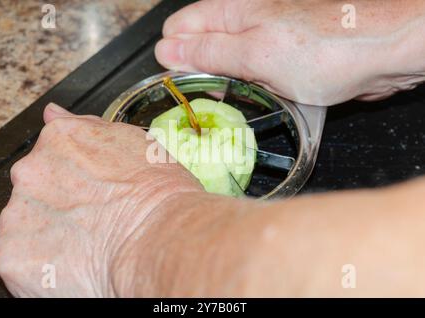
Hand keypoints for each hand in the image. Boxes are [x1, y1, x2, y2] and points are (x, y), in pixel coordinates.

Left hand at [0, 103, 201, 296]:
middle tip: (94, 222)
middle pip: (36, 191)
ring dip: (50, 236)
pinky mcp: (14, 256)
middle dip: (58, 206)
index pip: (52, 157)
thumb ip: (84, 125)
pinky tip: (76, 266)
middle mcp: (31, 171)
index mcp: (59, 140)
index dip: (75, 181)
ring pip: (26, 227)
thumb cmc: (157, 194)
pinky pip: (23, 262)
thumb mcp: (131, 141)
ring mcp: (18, 214)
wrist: (160, 239)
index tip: (93, 195)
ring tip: (88, 246)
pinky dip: (45, 267)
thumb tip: (53, 112)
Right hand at [155, 0, 424, 105]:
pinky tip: (264, 100)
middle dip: (202, 76)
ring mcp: (265, 40)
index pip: (180, 29)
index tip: (183, 85)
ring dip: (231, 87)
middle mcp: (246, 21)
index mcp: (232, 11)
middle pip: (203, 49)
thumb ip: (210, 52)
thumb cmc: (329, 47)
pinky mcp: (283, 59)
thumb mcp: (256, 53)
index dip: (175, 59)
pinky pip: (255, 78)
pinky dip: (255, 92)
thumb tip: (169, 51)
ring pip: (230, 66)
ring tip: (243, 101)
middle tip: (215, 99)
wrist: (385, 51)